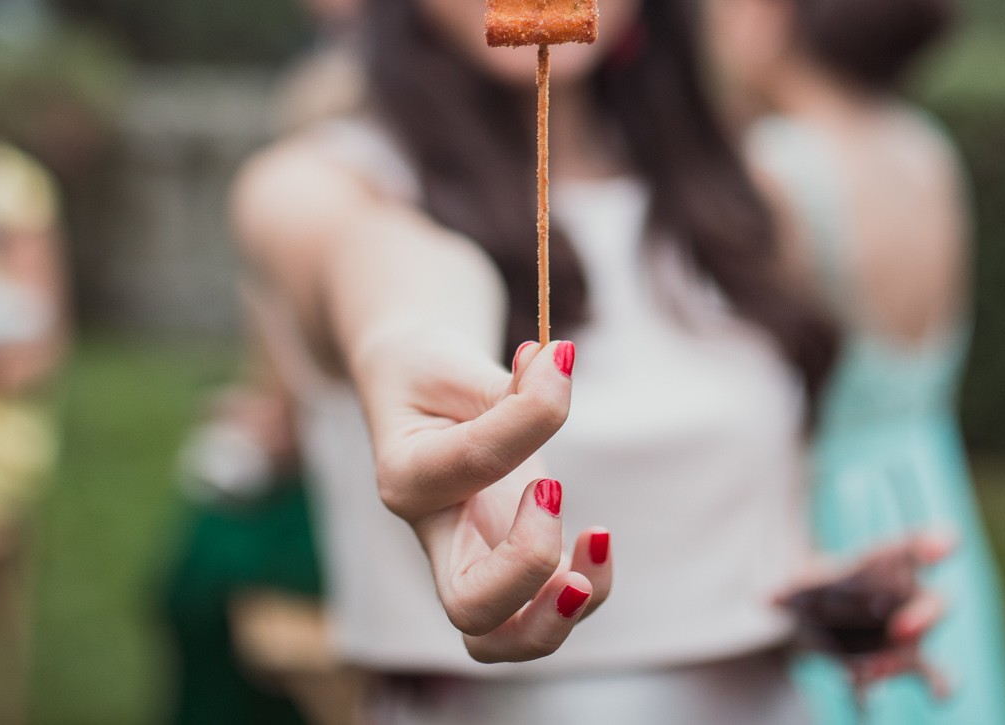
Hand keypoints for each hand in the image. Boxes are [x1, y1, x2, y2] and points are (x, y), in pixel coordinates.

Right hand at [354, 332, 610, 661]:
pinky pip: (546, 612)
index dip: (524, 420)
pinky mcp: (511, 569)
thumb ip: (511, 380)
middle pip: (469, 608)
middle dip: (527, 572)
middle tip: (555, 493)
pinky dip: (587, 590)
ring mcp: (472, 564)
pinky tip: (599, 538)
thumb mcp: (456, 362)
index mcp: (406, 475)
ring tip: (597, 540)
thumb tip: (558, 361)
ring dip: (558, 613)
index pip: (466, 464)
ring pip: (499, 642)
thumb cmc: (432, 379)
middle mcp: (435, 537)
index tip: (559, 366)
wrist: (415, 398)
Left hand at [777, 530, 956, 698]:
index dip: (935, 543)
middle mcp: (909, 595)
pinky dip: (938, 686)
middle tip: (902, 630)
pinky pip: (934, 675)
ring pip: (922, 647)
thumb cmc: (814, 587)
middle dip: (923, 618)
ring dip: (900, 662)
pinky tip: (930, 698)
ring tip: (868, 673)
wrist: (808, 618)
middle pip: (935, 604)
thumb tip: (766, 600)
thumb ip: (792, 588)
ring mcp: (910, 631)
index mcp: (889, 560)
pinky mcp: (905, 661)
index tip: (942, 549)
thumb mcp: (798, 580)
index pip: (917, 547)